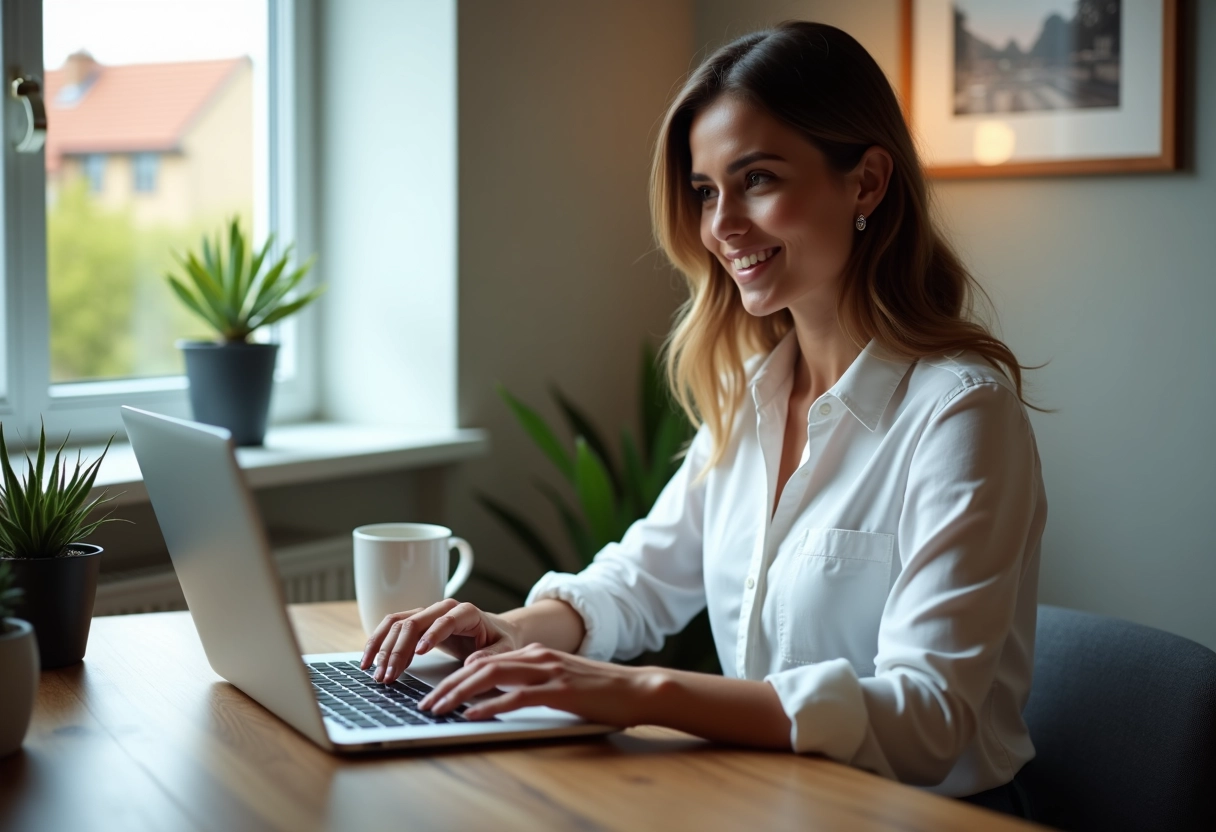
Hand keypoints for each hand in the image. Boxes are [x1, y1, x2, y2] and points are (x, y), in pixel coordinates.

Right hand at [360, 598, 523, 682]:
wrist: (495, 631)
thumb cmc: (499, 640)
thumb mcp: (503, 650)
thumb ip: (490, 655)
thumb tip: (472, 662)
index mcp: (467, 612)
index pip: (446, 620)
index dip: (432, 635)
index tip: (420, 653)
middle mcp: (443, 608)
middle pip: (415, 622)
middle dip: (398, 650)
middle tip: (389, 676)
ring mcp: (428, 613)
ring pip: (398, 624)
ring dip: (383, 648)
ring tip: (375, 673)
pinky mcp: (417, 622)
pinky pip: (393, 627)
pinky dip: (378, 642)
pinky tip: (370, 661)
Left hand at [417, 643, 665, 725]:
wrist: (637, 688)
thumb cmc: (601, 690)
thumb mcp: (560, 679)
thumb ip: (531, 680)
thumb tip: (497, 693)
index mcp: (536, 654)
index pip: (485, 661)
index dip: (456, 676)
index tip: (436, 692)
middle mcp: (537, 658)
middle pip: (480, 667)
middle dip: (448, 685)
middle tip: (426, 703)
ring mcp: (547, 672)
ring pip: (490, 677)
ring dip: (458, 694)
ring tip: (437, 709)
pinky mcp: (558, 691)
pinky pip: (515, 697)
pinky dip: (489, 706)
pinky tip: (472, 716)